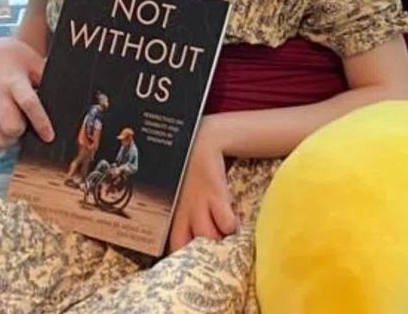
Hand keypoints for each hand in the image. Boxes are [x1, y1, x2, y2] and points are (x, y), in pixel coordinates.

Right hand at [0, 36, 53, 148]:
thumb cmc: (17, 60)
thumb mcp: (35, 64)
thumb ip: (48, 82)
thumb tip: (67, 100)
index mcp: (15, 81)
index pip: (28, 103)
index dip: (40, 122)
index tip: (49, 136)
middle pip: (9, 127)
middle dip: (21, 134)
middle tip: (30, 130)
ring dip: (11, 141)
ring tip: (20, 132)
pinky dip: (1, 141)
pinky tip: (9, 134)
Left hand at [168, 119, 237, 252]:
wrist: (202, 142)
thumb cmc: (190, 174)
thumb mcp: (180, 195)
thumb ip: (183, 217)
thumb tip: (192, 242)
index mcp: (174, 214)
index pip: (173, 246)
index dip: (182, 259)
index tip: (191, 264)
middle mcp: (185, 212)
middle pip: (191, 248)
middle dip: (202, 255)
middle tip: (212, 255)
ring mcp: (200, 204)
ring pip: (208, 238)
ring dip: (219, 243)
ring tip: (226, 240)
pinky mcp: (217, 196)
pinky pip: (226, 224)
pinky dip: (231, 227)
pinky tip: (233, 221)